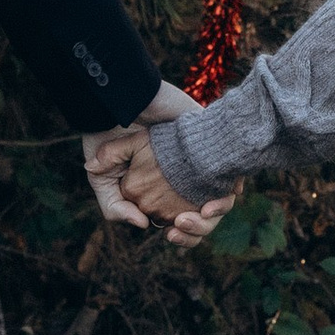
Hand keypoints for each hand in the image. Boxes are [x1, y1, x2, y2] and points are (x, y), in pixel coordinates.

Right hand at [82, 83, 239, 246]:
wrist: (125, 100)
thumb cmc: (111, 134)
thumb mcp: (101, 176)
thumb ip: (114, 205)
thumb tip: (142, 224)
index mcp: (162, 190)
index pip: (180, 224)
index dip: (179, 234)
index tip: (171, 232)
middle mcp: (184, 181)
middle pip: (202, 220)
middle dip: (194, 230)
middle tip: (179, 225)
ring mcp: (200, 167)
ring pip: (217, 208)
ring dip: (208, 220)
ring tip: (188, 217)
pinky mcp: (213, 150)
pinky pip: (233, 183)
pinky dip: (225, 198)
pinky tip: (209, 203)